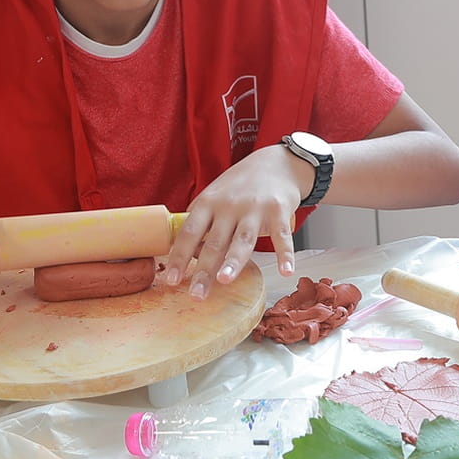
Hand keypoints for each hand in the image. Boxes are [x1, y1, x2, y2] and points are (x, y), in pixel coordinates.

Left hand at [162, 144, 308, 298]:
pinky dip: (285, 254)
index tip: (172, 280)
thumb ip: (201, 221)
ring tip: (224, 280)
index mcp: (209, 202)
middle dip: (204, 270)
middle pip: (215, 242)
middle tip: (197, 294)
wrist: (277, 163)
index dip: (180, 257)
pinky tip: (286, 271)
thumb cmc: (241, 184)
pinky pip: (282, 236)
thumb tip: (187, 254)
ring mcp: (255, 208)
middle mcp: (230, 205)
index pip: (189, 233)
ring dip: (233, 261)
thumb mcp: (215, 195)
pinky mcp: (279, 211)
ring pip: (242, 239)